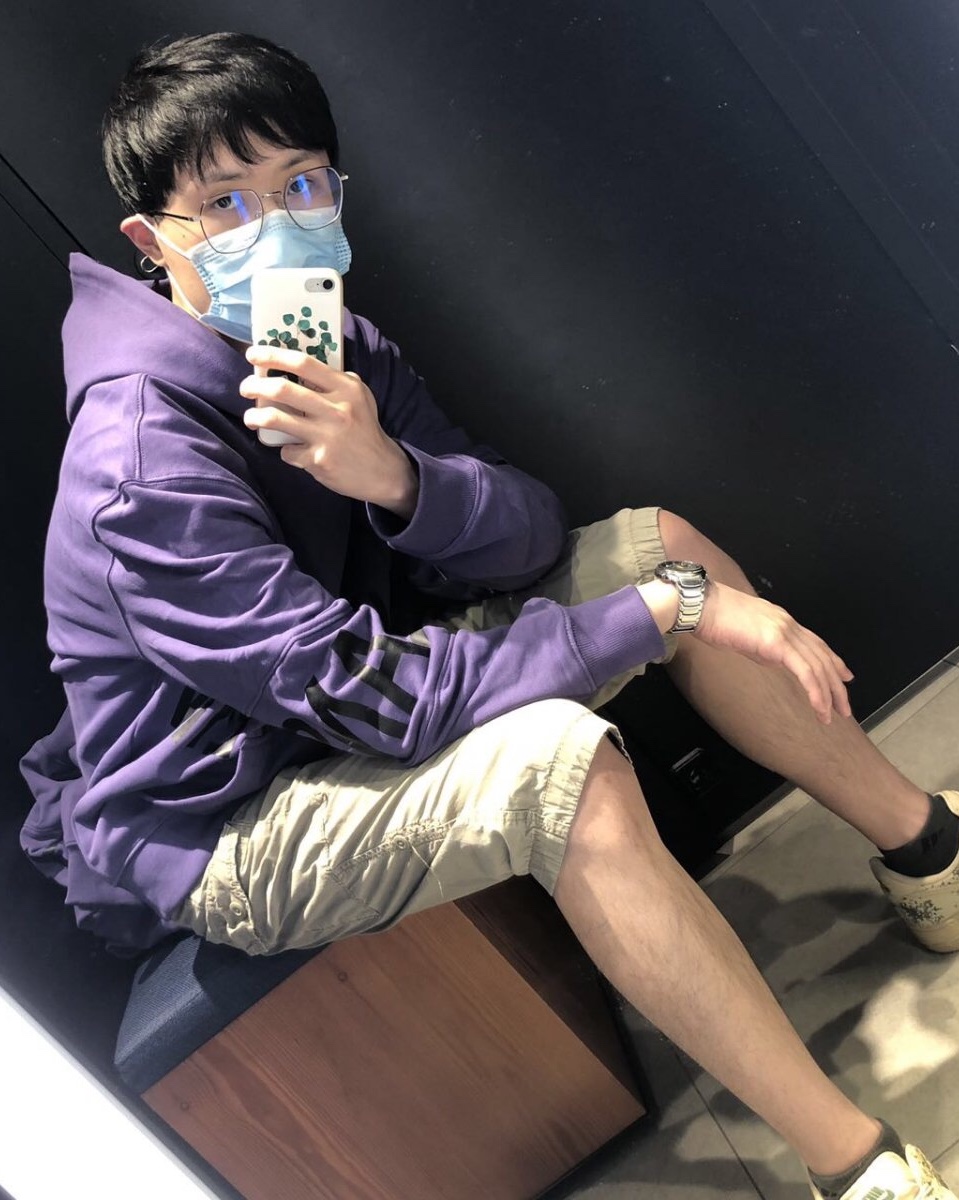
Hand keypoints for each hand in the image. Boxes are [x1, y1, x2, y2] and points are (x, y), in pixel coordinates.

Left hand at [240, 345, 418, 518]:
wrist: (382, 470)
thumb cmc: (364, 430)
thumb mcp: (359, 397)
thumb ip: (333, 382)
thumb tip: (298, 368)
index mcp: (346, 388)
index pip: (303, 363)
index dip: (273, 355)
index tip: (254, 354)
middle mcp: (337, 410)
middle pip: (282, 389)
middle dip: (254, 385)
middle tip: (246, 387)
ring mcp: (327, 436)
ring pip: (275, 419)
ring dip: (255, 417)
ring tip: (251, 418)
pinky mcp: (319, 460)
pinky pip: (288, 451)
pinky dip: (286, 450)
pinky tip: (294, 450)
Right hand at [694, 581, 853, 722]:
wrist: (702, 607)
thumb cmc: (715, 619)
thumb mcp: (747, 635)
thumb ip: (765, 646)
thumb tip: (775, 659)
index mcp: (782, 621)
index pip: (816, 643)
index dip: (833, 661)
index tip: (845, 676)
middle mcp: (789, 625)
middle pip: (823, 657)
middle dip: (837, 684)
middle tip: (844, 707)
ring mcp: (785, 632)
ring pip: (818, 666)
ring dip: (829, 694)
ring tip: (833, 714)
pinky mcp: (777, 643)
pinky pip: (805, 671)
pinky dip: (815, 692)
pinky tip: (819, 707)